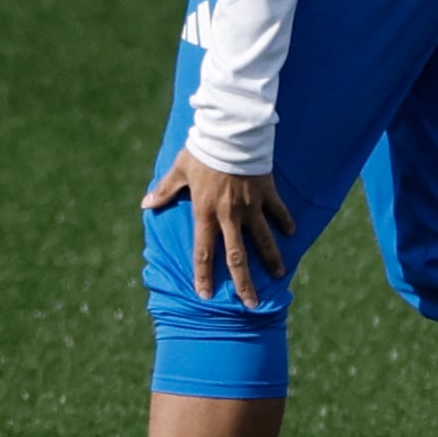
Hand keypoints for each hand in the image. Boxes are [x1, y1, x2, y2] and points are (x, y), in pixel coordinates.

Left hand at [142, 149, 293, 305]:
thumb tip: (146, 204)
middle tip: (250, 303)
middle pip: (236, 256)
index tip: (205, 294)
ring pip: (262, 239)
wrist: (230, 133)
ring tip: (278, 276)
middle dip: (243, 282)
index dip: (203, 275)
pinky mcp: (266, 192)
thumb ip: (165, 191)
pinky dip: (285, 222)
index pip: (203, 251)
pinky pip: (278, 211)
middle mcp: (229, 215)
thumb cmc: (202, 151)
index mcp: (206, 212)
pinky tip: (291, 234)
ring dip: (271, 259)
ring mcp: (250, 206)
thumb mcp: (179, 170)